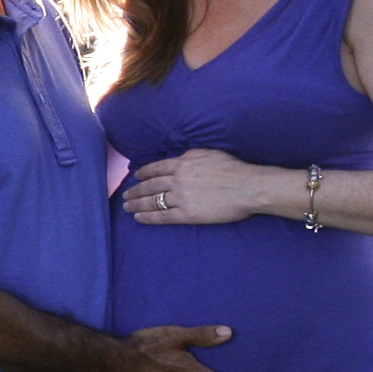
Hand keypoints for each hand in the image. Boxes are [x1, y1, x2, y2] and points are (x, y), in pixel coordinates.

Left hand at [118, 150, 266, 224]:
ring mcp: (181, 197)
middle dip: (136, 190)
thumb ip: (192, 157)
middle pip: (151, 185)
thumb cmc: (234, 169)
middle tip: (125, 195)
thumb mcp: (209, 153)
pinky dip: (148, 217)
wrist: (247, 187)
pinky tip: (139, 218)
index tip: (136, 176)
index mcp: (183, 163)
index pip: (157, 168)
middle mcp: (178, 179)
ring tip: (127, 207)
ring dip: (137, 204)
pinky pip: (163, 216)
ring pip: (153, 200)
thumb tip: (182, 160)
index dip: (144, 173)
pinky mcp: (187, 214)